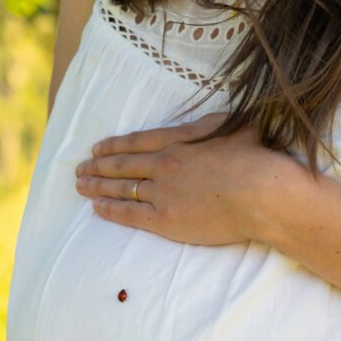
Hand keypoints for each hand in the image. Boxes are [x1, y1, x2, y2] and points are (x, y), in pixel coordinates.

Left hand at [74, 111, 289, 245]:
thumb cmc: (257, 158)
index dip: (114, 145)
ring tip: (80, 186)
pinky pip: (129, 214)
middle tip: (80, 167)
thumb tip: (213, 121)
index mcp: (179, 141)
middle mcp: (164, 164)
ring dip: (97, 186)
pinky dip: (110, 209)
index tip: (98, 147)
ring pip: (121, 188)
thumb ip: (216, 126)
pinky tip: (96, 207)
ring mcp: (161, 193)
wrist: (260, 192)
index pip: (137, 142)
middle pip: (122, 164)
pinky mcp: (165, 219)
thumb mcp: (237, 127)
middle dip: (98, 166)